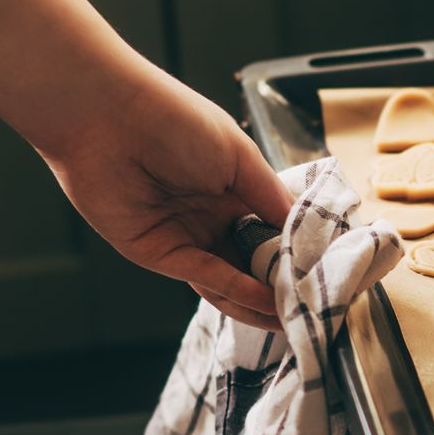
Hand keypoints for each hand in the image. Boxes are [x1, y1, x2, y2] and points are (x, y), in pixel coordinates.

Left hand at [43, 75, 293, 331]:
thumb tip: (301, 231)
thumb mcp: (239, 155)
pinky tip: (264, 300)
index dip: (297, 251)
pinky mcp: (158, 253)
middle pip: (254, 260)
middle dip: (283, 283)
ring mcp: (185, 237)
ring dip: (262, 300)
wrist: (106, 116)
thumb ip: (270, 197)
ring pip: (231, 278)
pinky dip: (236, 291)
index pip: (273, 230)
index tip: (327, 270)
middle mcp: (210, 216)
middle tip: (317, 304)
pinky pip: (205, 277)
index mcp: (232, 188)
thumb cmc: (172, 119)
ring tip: (295, 318)